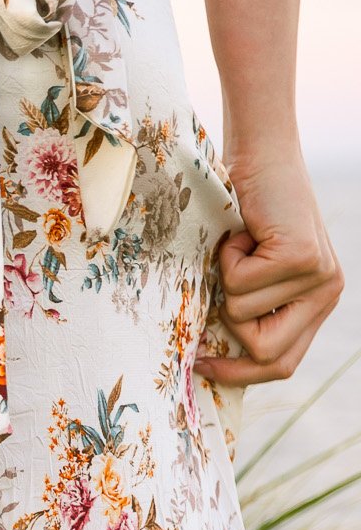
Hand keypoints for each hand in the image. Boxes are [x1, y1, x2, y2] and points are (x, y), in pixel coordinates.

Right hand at [195, 142, 342, 385]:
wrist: (261, 155)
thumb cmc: (241, 212)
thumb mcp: (250, 271)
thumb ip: (249, 308)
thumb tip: (208, 358)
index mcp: (318, 303)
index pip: (283, 364)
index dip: (240, 374)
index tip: (201, 367)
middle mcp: (328, 293)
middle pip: (269, 354)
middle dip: (228, 331)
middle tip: (212, 301)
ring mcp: (319, 276)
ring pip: (243, 315)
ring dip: (223, 281)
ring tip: (237, 248)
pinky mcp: (301, 257)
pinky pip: (240, 284)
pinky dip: (226, 258)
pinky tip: (240, 235)